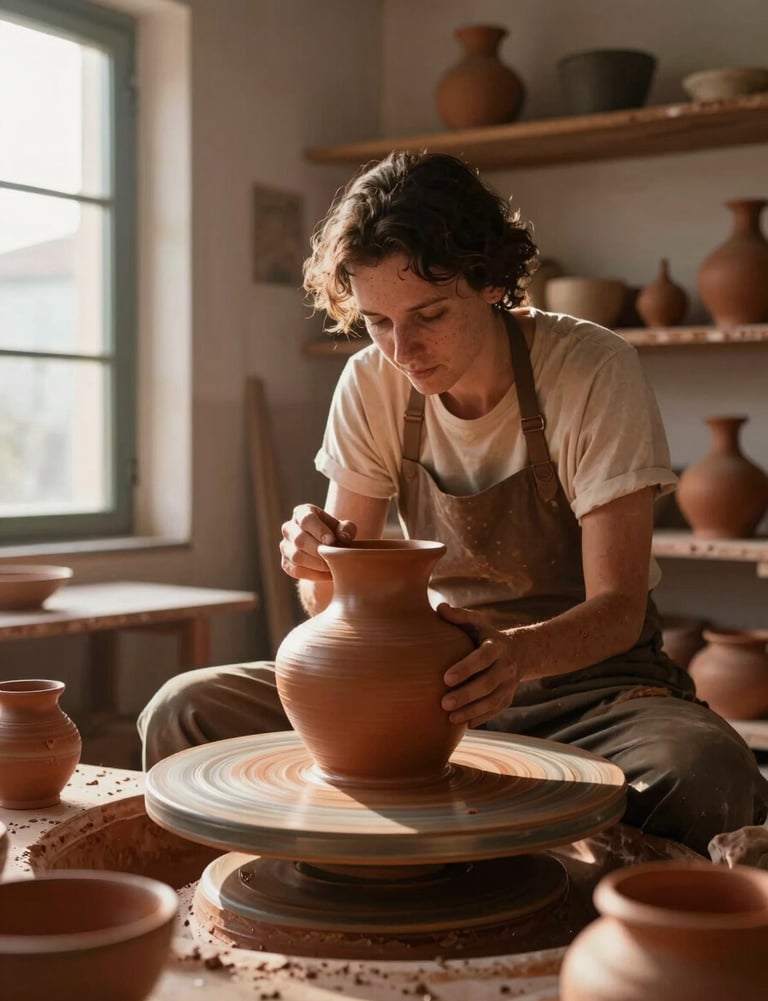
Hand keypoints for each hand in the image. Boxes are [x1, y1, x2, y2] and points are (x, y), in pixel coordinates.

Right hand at [280, 503, 356, 580]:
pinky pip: (297, 571)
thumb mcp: (342, 528)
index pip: (306, 520)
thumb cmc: (334, 534)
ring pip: (296, 557)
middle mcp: (289, 528)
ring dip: (316, 564)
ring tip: (332, 567)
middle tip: (334, 557)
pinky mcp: (286, 563)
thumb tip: (344, 536)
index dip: (319, 530)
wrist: (325, 550)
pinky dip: (314, 575)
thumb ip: (346, 528)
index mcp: (301, 513)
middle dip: (318, 550)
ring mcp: (285, 547)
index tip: (332, 541)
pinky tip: (328, 574)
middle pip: (299, 539)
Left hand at [438, 604, 521, 726]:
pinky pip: (496, 711)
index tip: (445, 678)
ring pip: (492, 701)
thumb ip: (459, 616)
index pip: (482, 658)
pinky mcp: (508, 698)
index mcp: (497, 647)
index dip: (465, 668)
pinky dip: (480, 718)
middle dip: (466, 695)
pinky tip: (463, 724)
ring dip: (472, 711)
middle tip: (443, 703)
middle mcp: (506, 667)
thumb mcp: (477, 622)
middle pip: (487, 684)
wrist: (520, 652)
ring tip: (450, 718)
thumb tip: (439, 608)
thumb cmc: (486, 636)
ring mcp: (509, 685)